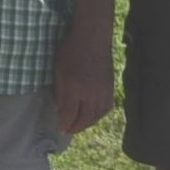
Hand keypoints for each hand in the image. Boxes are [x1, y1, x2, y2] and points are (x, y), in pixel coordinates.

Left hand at [53, 16, 114, 143]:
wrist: (93, 38)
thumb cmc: (71, 51)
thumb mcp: (59, 71)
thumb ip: (59, 92)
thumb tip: (60, 109)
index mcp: (74, 87)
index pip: (70, 114)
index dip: (65, 123)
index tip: (60, 128)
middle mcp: (91, 93)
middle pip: (84, 118)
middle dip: (75, 127)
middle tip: (68, 131)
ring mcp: (103, 91)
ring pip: (97, 116)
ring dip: (87, 124)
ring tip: (78, 126)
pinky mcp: (111, 88)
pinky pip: (106, 108)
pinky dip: (99, 116)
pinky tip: (92, 117)